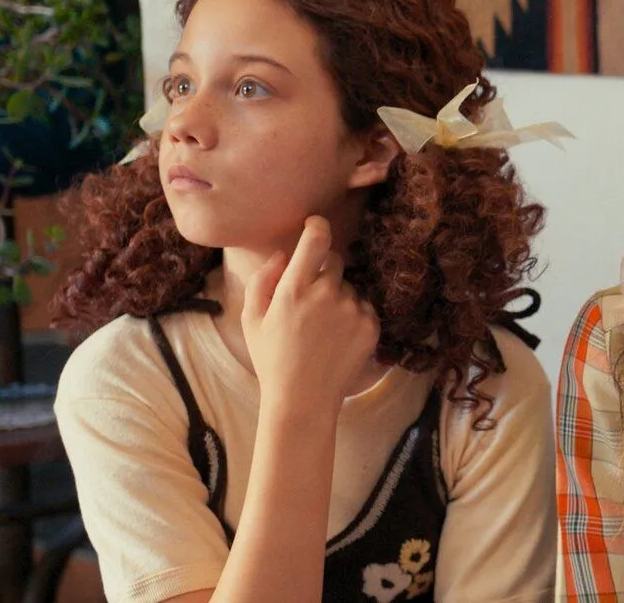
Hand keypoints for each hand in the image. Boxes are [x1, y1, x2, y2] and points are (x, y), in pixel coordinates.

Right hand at [241, 216, 380, 415]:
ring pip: (349, 287)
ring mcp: (352, 309)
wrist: (303, 399)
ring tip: (321, 330)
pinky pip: (363, 307)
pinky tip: (336, 339)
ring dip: (338, 298)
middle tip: (309, 302)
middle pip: (335, 262)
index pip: (316, 240)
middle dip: (323, 273)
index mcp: (295, 289)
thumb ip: (262, 280)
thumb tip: (281, 254)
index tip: (315, 225)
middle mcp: (327, 294)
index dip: (317, 226)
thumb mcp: (252, 320)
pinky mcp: (371, 325)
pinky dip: (353, 316)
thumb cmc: (272, 359)